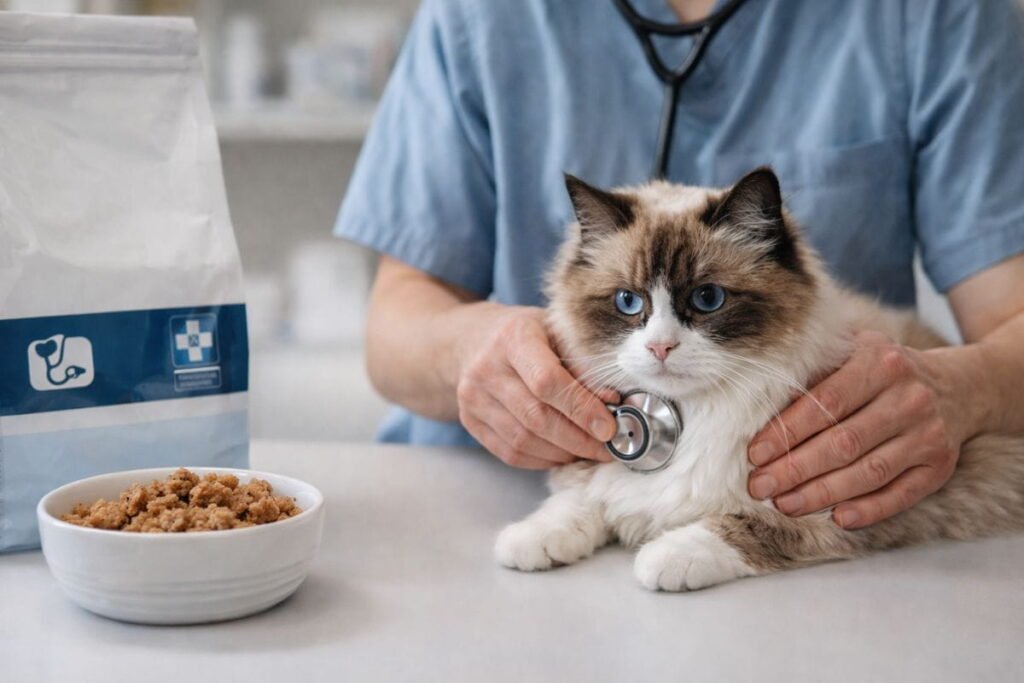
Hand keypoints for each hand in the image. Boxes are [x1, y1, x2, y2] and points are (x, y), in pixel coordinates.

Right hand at [456, 306, 617, 469]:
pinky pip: (510, 452)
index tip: (609, 427)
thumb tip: (614, 404)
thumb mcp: (556, 333)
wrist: (472, 340)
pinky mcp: (470, 421)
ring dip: (563, 453)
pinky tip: (562, 453)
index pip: (547, 381)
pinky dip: (542, 459)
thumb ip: (582, 366)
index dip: (581, 409)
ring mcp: (473, 398)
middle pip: (536, 417)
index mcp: (513, 338)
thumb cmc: (526, 335)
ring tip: (587, 451)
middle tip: (607, 448)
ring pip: (523, 440)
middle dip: (579, 440)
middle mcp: (486, 368)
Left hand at [746, 331, 975, 528]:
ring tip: (785, 504)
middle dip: (795, 469)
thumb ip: (816, 372)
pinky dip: (868, 509)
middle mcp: (909, 399)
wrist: (960, 385)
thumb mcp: (855, 353)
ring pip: (869, 472)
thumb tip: (759, 403)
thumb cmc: (886, 371)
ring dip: (822, 493)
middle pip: (844, 442)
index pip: (826, 402)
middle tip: (760, 486)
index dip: (788, 431)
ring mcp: (928, 435)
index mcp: (880, 363)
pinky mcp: (940, 466)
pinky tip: (838, 518)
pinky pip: (901, 494)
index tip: (755, 454)